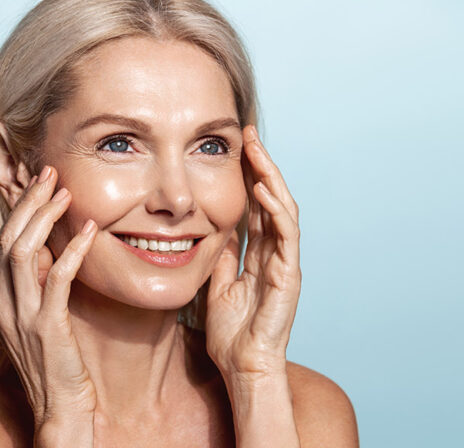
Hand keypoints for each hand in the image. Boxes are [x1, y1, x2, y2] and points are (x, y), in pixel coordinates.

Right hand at [0, 165, 98, 439]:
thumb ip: (41, 290)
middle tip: (50, 174)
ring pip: (21, 251)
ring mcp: (22, 316)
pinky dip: (71, 250)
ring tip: (65, 192)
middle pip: (7, 239)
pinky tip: (89, 232)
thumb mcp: (43, 323)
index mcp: (2, 302)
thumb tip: (52, 255)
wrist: (60, 412)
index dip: (20, 210)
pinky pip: (55, 279)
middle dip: (28, 202)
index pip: (3, 243)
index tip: (40, 185)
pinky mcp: (46, 328)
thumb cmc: (59, 369)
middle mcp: (5, 305)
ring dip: (43, 217)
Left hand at [205, 125, 301, 378]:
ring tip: (256, 150)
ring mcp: (285, 263)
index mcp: (258, 255)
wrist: (242, 365)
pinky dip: (276, 210)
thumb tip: (211, 231)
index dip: (246, 176)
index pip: (255, 206)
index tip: (234, 147)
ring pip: (283, 210)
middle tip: (247, 134)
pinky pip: (285, 236)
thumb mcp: (216, 284)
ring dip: (270, 178)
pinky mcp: (289, 276)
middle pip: (271, 200)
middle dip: (260, 165)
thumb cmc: (231, 332)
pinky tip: (263, 189)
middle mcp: (275, 254)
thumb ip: (220, 257)